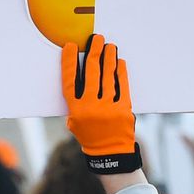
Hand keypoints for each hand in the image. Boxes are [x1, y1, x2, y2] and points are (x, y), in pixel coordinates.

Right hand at [62, 34, 138, 174]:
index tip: (71, 47)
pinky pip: (122, 86)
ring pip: (108, 77)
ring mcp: (108, 108)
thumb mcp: (74, 121)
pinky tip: (119, 62)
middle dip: (93, 53)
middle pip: (91, 74)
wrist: (110, 154)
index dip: (69, 62)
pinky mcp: (123, 110)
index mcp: (75, 110)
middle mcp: (91, 108)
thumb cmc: (90, 135)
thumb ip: (76, 101)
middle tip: (96, 39)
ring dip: (109, 59)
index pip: (70, 80)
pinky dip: (120, 73)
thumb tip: (79, 73)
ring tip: (109, 46)